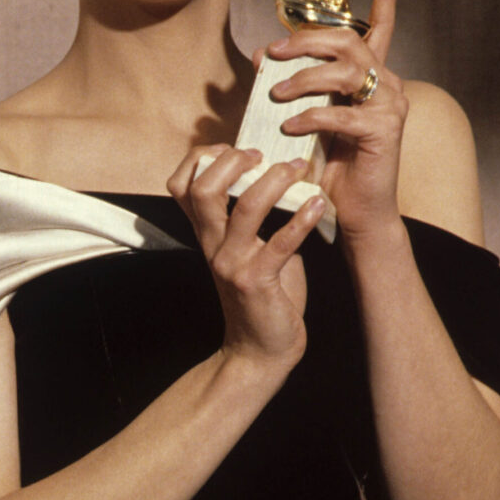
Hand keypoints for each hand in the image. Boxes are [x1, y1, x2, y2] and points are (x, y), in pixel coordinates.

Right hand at [166, 146, 326, 371]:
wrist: (260, 350)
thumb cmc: (261, 294)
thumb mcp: (245, 249)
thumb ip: (251, 217)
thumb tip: (276, 173)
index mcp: (206, 234)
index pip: (181, 185)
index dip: (201, 158)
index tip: (233, 148)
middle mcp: (212, 245)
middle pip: (204, 189)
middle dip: (233, 162)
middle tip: (263, 154)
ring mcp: (232, 264)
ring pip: (245, 208)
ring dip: (274, 181)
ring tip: (298, 169)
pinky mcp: (257, 282)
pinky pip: (280, 244)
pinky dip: (302, 219)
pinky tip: (318, 203)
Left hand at [260, 0, 407, 241]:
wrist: (354, 211)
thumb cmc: (330, 164)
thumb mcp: (304, 117)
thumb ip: (288, 84)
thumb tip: (260, 54)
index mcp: (372, 76)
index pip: (382, 26)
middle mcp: (388, 84)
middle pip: (349, 41)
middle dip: (306, 41)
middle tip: (273, 55)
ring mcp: (390, 105)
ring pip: (346, 71)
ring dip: (303, 79)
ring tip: (276, 96)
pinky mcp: (385, 130)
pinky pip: (343, 112)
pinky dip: (311, 116)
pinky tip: (290, 126)